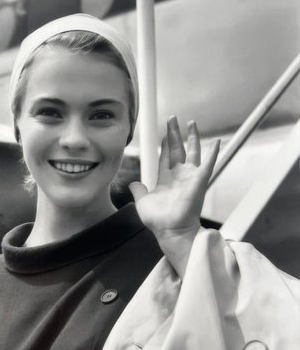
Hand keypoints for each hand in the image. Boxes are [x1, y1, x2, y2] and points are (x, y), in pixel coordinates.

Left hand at [129, 117, 219, 276]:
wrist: (170, 230)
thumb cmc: (158, 220)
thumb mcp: (142, 202)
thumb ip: (138, 190)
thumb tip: (133, 183)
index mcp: (166, 179)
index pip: (166, 157)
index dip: (165, 145)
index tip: (164, 133)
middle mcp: (179, 176)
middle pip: (177, 149)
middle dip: (174, 134)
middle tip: (173, 119)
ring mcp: (190, 177)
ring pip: (192, 152)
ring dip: (192, 137)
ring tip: (191, 123)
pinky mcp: (199, 180)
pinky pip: (209, 164)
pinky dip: (213, 153)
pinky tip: (217, 141)